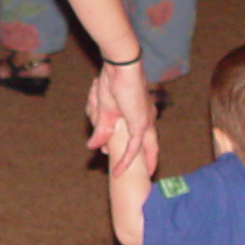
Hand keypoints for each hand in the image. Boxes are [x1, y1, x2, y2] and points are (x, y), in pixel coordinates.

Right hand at [85, 57, 157, 178]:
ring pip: (141, 149)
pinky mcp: (140, 124)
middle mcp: (147, 118)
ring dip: (132, 163)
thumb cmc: (112, 82)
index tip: (141, 162)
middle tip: (147, 176)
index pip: (145, 136)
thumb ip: (101, 129)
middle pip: (151, 146)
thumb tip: (92, 146)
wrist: (119, 68)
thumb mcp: (104, 111)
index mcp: (141, 113)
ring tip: (123, 175)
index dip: (143, 149)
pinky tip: (118, 170)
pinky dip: (125, 160)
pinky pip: (133, 147)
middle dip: (149, 162)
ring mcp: (145, 121)